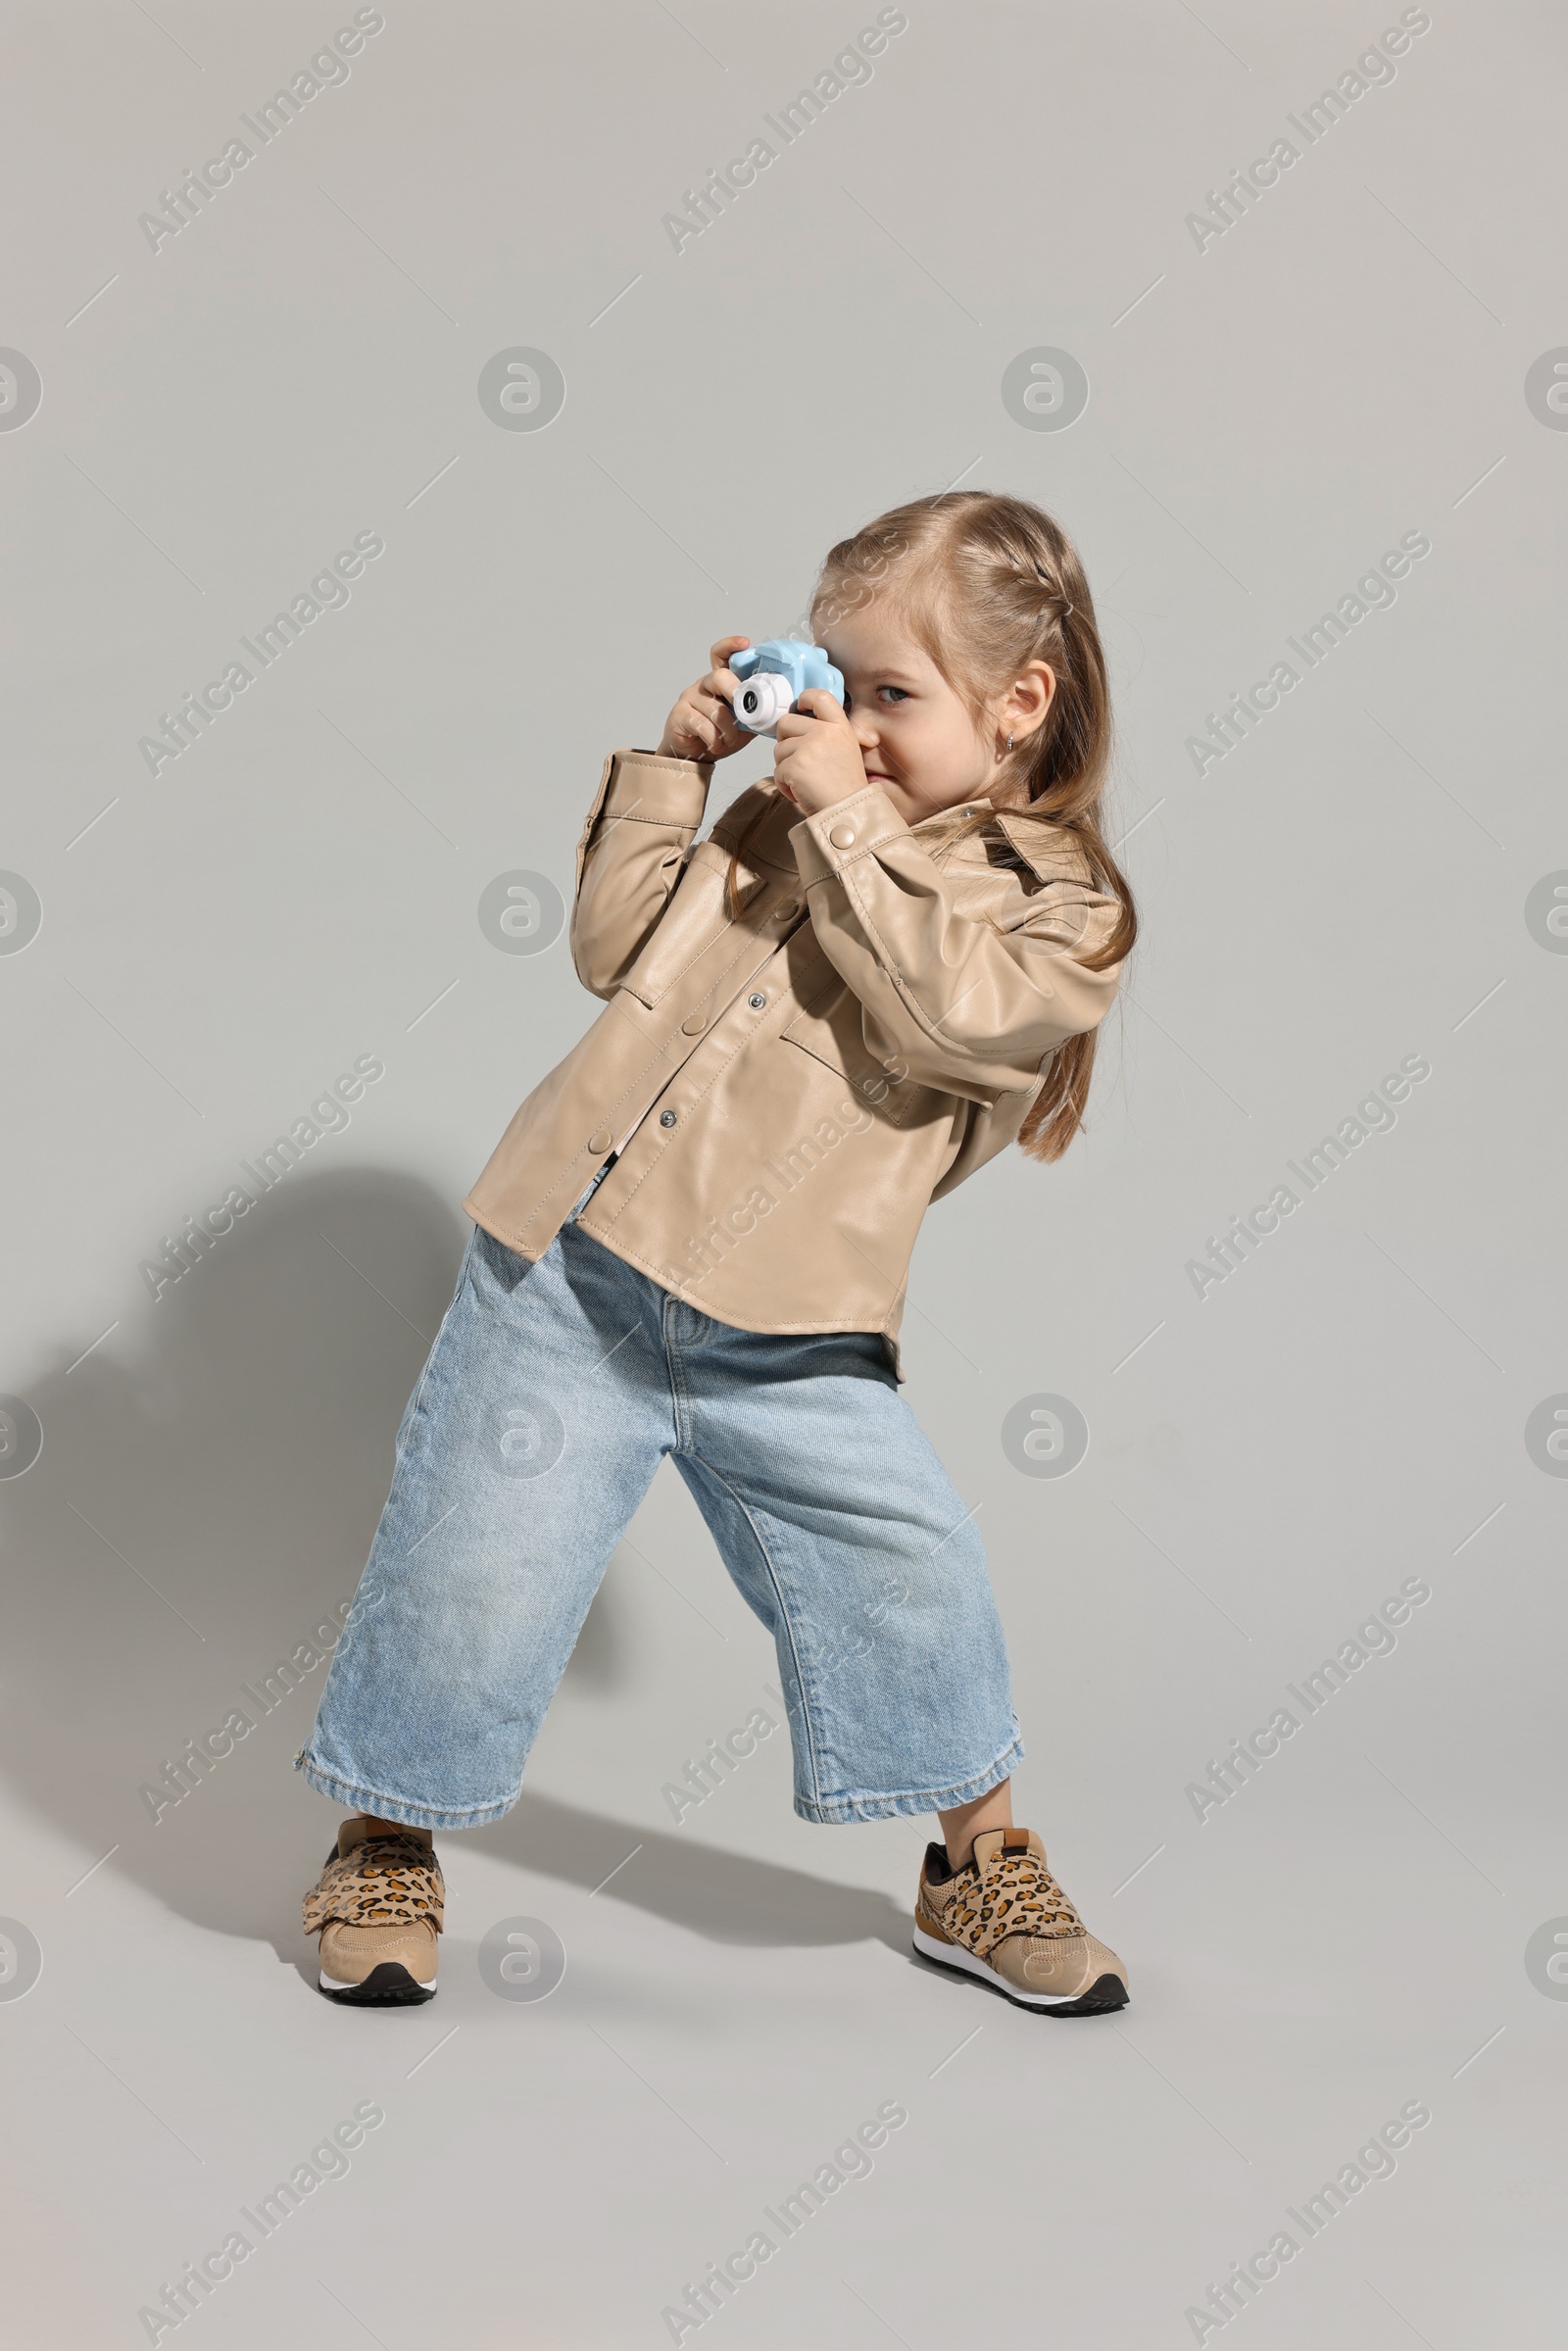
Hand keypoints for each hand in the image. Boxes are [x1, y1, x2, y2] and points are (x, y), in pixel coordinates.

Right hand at [657, 636, 752, 761]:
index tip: (744, 643)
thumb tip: (783, 710)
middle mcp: (704, 685)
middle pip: (719, 677)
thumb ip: (757, 713)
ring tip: (729, 739)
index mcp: (720, 683)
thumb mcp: (743, 723)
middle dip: (735, 692)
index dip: (730, 646)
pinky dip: (714, 738)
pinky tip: (716, 745)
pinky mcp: (680, 715)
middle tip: (743, 710)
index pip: (721, 656)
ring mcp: (690, 698)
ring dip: (728, 729)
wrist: (694, 755)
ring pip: (714, 708)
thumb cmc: (718, 734)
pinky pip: (701, 724)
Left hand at [772, 691, 867, 814]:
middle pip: (786, 722)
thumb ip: (826, 735)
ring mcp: (809, 747)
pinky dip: (785, 785)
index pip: (820, 696)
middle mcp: (825, 732)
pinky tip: (801, 792)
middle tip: (799, 761)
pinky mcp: (795, 765)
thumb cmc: (845, 789)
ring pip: (778, 749)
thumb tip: (797, 729)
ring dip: (785, 767)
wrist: (848, 814)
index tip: (798, 706)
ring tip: (805, 781)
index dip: (804, 698)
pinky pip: (777, 771)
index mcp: (840, 727)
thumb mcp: (846, 751)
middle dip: (785, 741)